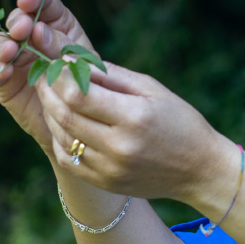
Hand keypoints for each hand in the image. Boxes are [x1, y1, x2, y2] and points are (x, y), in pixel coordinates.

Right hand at [0, 0, 95, 156]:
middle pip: (17, 19)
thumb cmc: (86, 87)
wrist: (78, 125)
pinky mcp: (5, 80)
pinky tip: (4, 71)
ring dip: (2, 44)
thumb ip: (60, 46)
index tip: (27, 0)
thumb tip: (38, 30)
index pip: (44, 2)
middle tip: (21, 30)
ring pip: (0, 42)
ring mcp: (17, 58)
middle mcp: (33, 38)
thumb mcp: (80, 63)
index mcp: (58, 26)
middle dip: (17, 21)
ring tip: (11, 52)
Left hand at [35, 60, 223, 203]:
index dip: (61, 76)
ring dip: (50, 114)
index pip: (79, 94)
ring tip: (51, 97)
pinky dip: (59, 138)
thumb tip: (73, 61)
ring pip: (62, 137)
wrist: (200, 170)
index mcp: (135, 117)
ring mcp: (110, 168)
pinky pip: (69, 158)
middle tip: (44, 77)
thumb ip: (112, 76)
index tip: (58, 63)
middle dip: (48, 92)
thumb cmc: (180, 121)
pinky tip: (63, 124)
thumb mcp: (153, 89)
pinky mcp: (105, 182)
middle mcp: (120, 146)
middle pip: (65, 115)